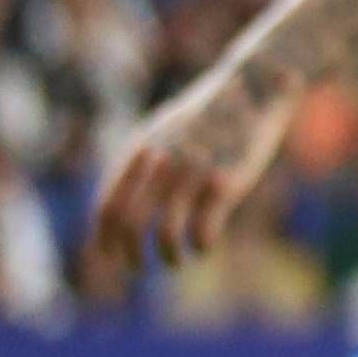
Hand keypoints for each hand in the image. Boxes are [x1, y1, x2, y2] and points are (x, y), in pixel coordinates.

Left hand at [92, 65, 294, 266]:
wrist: (253, 88)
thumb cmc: (210, 111)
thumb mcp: (165, 128)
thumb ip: (143, 158)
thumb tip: (128, 193)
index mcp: (139, 151)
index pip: (107, 206)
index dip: (104, 238)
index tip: (111, 255)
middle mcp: (159, 164)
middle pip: (128, 223)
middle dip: (128, 254)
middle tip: (136, 268)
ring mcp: (192, 174)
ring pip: (166, 233)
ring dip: (167, 256)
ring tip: (174, 262)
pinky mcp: (225, 184)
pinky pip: (204, 231)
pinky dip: (200, 246)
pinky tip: (204, 246)